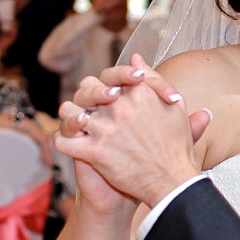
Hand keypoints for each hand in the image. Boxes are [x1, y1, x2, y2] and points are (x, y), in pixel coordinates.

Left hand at [55, 55, 209, 206]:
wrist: (172, 182)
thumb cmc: (176, 147)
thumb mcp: (174, 106)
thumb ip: (154, 78)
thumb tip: (136, 57)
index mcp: (138, 92)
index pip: (109, 76)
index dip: (106, 85)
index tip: (109, 98)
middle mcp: (119, 106)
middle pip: (86, 88)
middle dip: (85, 97)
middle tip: (91, 110)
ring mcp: (104, 128)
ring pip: (69, 111)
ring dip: (70, 118)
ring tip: (78, 126)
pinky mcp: (94, 151)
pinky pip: (64, 140)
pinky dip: (63, 142)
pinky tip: (70, 145)